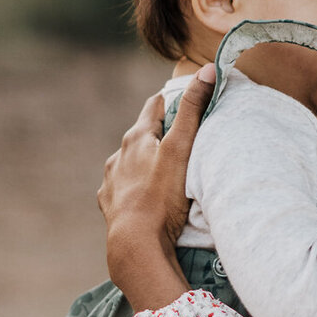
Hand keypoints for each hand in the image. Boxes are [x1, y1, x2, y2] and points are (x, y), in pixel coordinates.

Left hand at [97, 64, 215, 313]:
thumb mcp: (182, 149)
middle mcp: (118, 156)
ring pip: (130, 163)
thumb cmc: (161, 197)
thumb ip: (194, 110)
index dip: (171, 101)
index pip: (154, 106)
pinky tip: (147, 198)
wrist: (135, 245)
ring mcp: (111, 181)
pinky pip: (122, 190)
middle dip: (160, 134)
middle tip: (183, 140)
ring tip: (165, 174)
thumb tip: (207, 70)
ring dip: (145, 163)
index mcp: (136, 138)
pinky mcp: (109, 205)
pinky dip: (135, 189)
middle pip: (142, 135)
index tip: (186, 101)